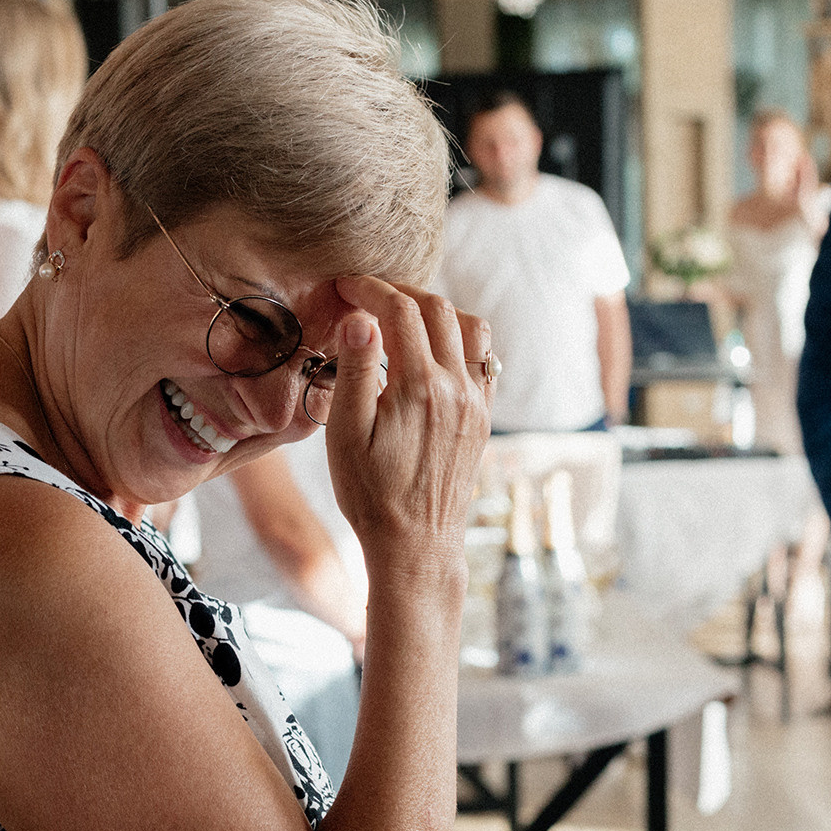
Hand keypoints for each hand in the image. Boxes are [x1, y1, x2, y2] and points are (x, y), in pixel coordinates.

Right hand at [326, 277, 491, 566]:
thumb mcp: (346, 434)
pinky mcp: (483, 418)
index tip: (345, 286)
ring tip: (403, 317)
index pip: (399, 309)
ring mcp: (476, 402)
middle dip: (401, 291)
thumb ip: (354, 370)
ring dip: (437, 311)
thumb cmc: (371, 494)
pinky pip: (484, 359)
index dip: (370, 288)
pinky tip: (434, 351)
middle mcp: (457, 387)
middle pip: (437, 308)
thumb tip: (361, 317)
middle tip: (368, 295)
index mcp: (420, 386)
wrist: (416, 544)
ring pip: (471, 328)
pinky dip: (461, 340)